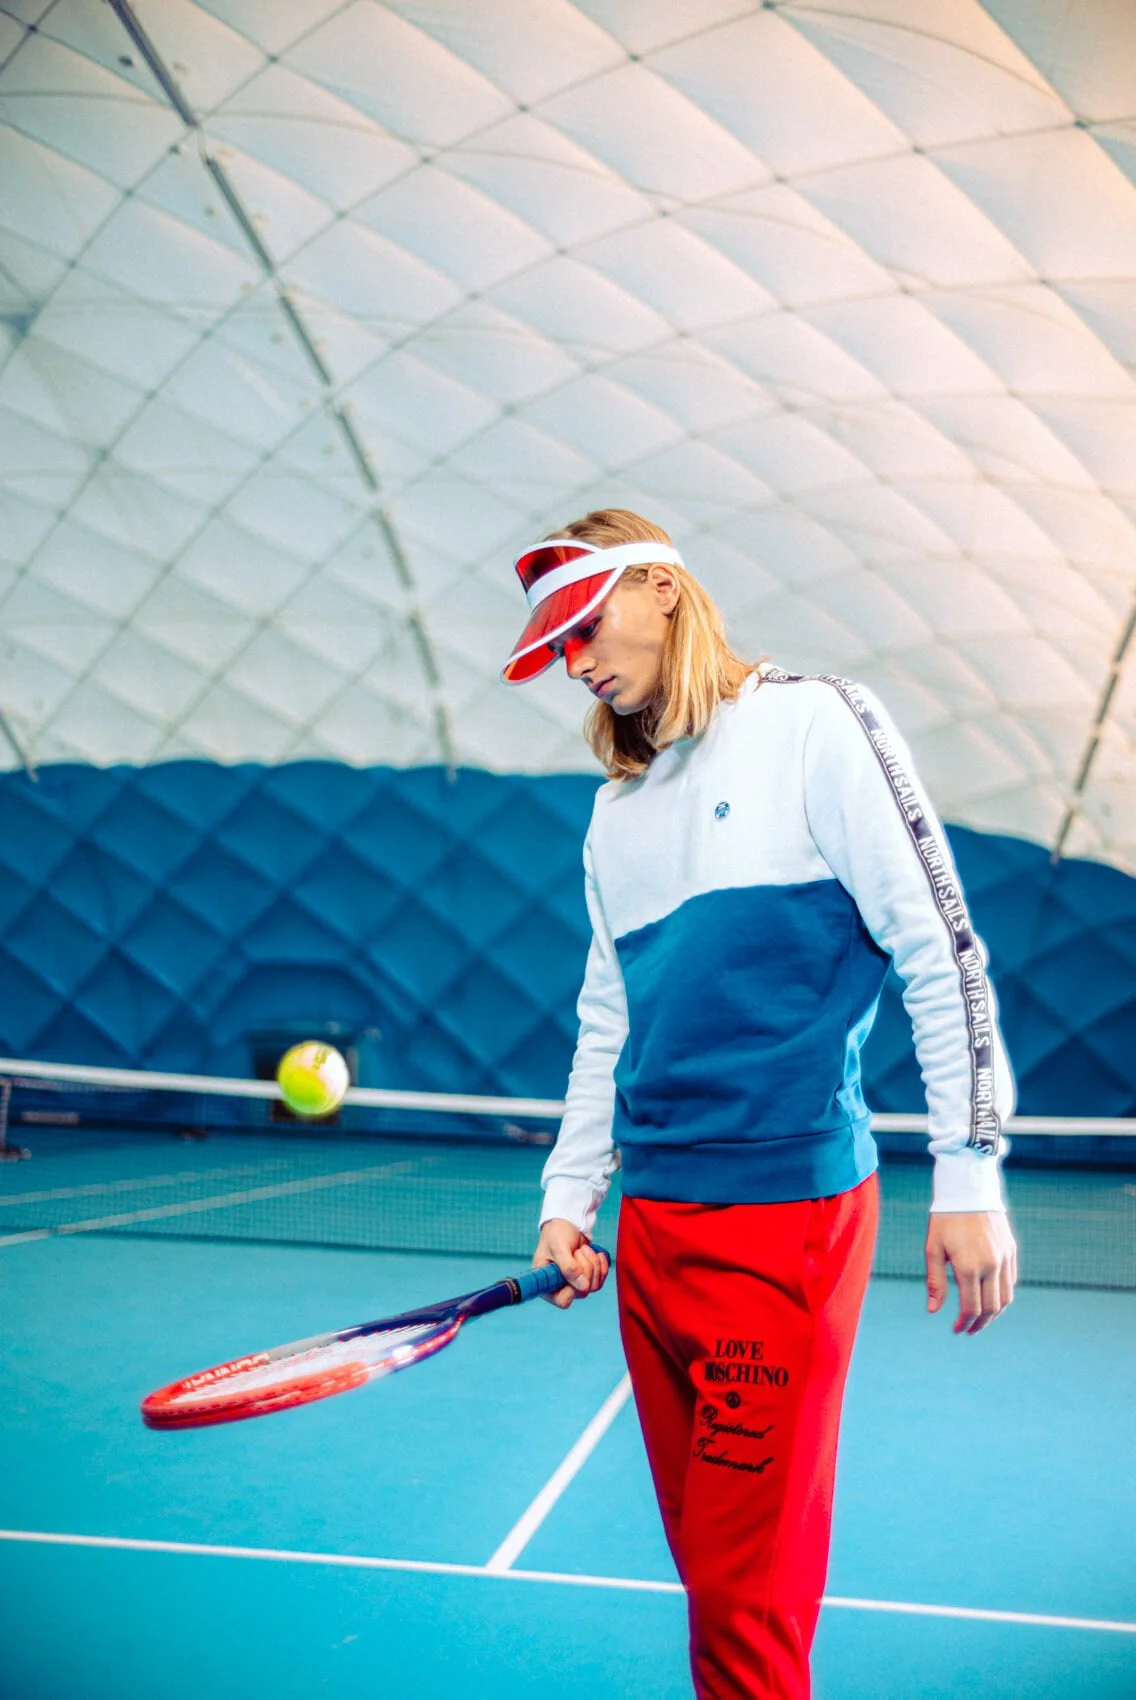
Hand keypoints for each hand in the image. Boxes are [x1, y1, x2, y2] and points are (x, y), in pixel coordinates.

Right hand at [532, 1219, 609, 1309]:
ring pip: (593, 1286)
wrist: (566, 1223)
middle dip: (585, 1269)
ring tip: (584, 1249)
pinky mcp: (586, 1277)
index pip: (563, 1300)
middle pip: (582, 1292)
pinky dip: (601, 1266)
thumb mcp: (559, 1247)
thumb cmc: (556, 1233)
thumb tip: (584, 1288)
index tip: (573, 1267)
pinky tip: (597, 1254)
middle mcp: (559, 1287)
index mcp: (546, 1283)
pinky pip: (600, 1279)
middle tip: (578, 1251)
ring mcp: (574, 1283)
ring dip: (593, 1265)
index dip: (573, 1288)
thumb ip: (569, 1268)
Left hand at [926, 1211, 1016, 1334]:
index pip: (972, 1308)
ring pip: (1006, 1297)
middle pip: (992, 1309)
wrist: (969, 1189)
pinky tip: (990, 1296)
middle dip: (980, 1324)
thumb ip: (935, 1282)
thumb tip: (934, 1311)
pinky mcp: (1011, 1250)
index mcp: (969, 1267)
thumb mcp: (933, 1248)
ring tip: (981, 1318)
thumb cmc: (945, 1219)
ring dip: (995, 1313)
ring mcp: (1004, 1258)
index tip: (957, 1330)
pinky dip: (1003, 1294)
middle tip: (969, 1330)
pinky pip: (1011, 1280)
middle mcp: (991, 1265)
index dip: (965, 1323)